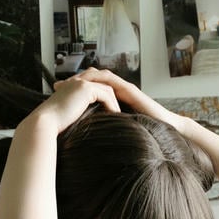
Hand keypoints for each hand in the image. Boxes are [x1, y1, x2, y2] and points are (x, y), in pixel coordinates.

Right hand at [33, 73, 120, 132]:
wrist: (45, 122)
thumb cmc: (53, 123)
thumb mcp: (68, 114)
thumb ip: (77, 111)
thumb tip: (86, 120)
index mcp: (70, 85)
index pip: (93, 86)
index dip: (104, 96)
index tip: (110, 109)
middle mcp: (76, 81)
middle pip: (102, 83)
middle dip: (112, 95)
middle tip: (118, 109)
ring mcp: (81, 82)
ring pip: (106, 89)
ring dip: (114, 102)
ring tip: (118, 114)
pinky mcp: (85, 88)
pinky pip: (105, 94)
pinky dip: (112, 105)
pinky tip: (114, 115)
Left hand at [69, 69, 191, 135]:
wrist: (163, 128)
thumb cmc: (140, 131)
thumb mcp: (114, 130)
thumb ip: (102, 129)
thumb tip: (83, 141)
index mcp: (109, 98)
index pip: (88, 89)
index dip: (72, 90)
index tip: (56, 94)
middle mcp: (115, 90)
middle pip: (90, 79)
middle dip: (73, 81)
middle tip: (57, 85)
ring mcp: (122, 88)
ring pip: (100, 77)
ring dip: (83, 77)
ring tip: (70, 82)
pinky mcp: (129, 90)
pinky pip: (112, 81)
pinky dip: (99, 80)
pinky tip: (88, 82)